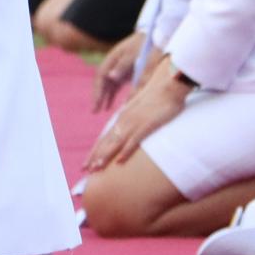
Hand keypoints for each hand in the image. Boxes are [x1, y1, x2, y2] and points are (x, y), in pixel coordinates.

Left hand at [84, 57, 189, 171]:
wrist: (169, 84)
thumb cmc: (158, 96)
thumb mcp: (141, 108)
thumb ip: (133, 117)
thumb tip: (128, 127)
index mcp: (122, 116)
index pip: (105, 136)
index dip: (96, 150)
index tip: (88, 162)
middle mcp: (124, 120)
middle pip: (106, 141)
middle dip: (95, 156)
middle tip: (85, 170)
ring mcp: (134, 122)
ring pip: (115, 142)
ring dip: (105, 156)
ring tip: (96, 168)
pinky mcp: (146, 124)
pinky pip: (134, 140)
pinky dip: (126, 151)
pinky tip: (119, 161)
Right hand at [92, 32, 144, 112]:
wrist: (156, 37)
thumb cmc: (146, 45)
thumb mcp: (136, 54)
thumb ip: (124, 65)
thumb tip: (111, 77)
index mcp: (113, 57)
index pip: (101, 75)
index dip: (98, 89)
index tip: (97, 101)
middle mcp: (113, 63)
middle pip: (102, 81)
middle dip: (97, 96)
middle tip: (94, 110)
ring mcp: (119, 68)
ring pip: (107, 85)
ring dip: (103, 97)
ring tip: (98, 110)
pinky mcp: (125, 72)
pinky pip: (115, 86)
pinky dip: (111, 95)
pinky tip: (108, 106)